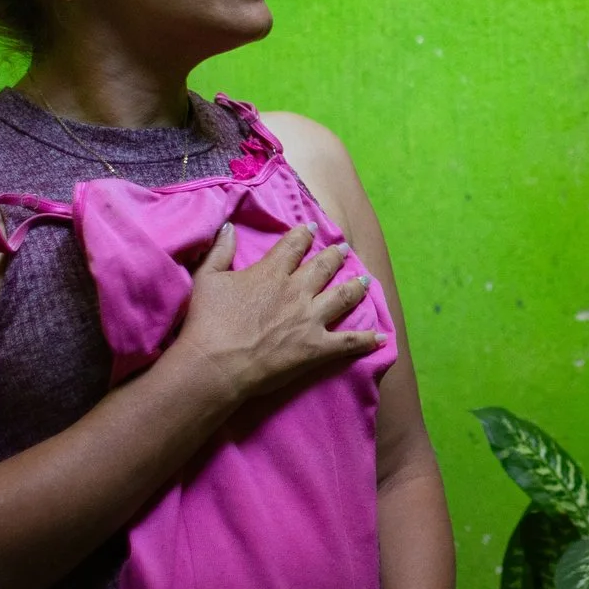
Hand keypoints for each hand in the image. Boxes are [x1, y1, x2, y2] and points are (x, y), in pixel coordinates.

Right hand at [172, 224, 384, 404]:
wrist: (216, 362)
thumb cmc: (207, 322)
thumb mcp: (207, 278)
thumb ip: (220, 250)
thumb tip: (229, 226)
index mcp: (271, 273)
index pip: (294, 246)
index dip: (304, 234)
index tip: (312, 227)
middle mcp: (296, 291)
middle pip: (323, 267)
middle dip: (335, 255)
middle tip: (344, 249)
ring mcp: (310, 319)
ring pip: (342, 296)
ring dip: (356, 287)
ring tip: (366, 280)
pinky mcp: (316, 347)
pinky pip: (348, 342)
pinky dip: (367, 340)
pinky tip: (381, 337)